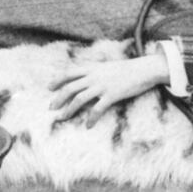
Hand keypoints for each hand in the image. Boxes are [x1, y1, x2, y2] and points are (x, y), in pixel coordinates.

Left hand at [48, 54, 169, 127]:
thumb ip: (95, 70)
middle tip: (51, 108)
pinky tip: (88, 126)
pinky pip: (97, 109)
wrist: (144, 69)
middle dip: (58, 98)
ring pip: (80, 99)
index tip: (49, 87)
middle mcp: (94, 76)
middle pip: (70, 88)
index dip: (57, 80)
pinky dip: (91, 118)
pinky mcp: (112, 95)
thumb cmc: (127, 69)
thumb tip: (86, 76)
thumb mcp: (107, 66)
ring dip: (69, 110)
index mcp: (92, 68)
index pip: (69, 72)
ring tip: (63, 118)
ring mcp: (102, 86)